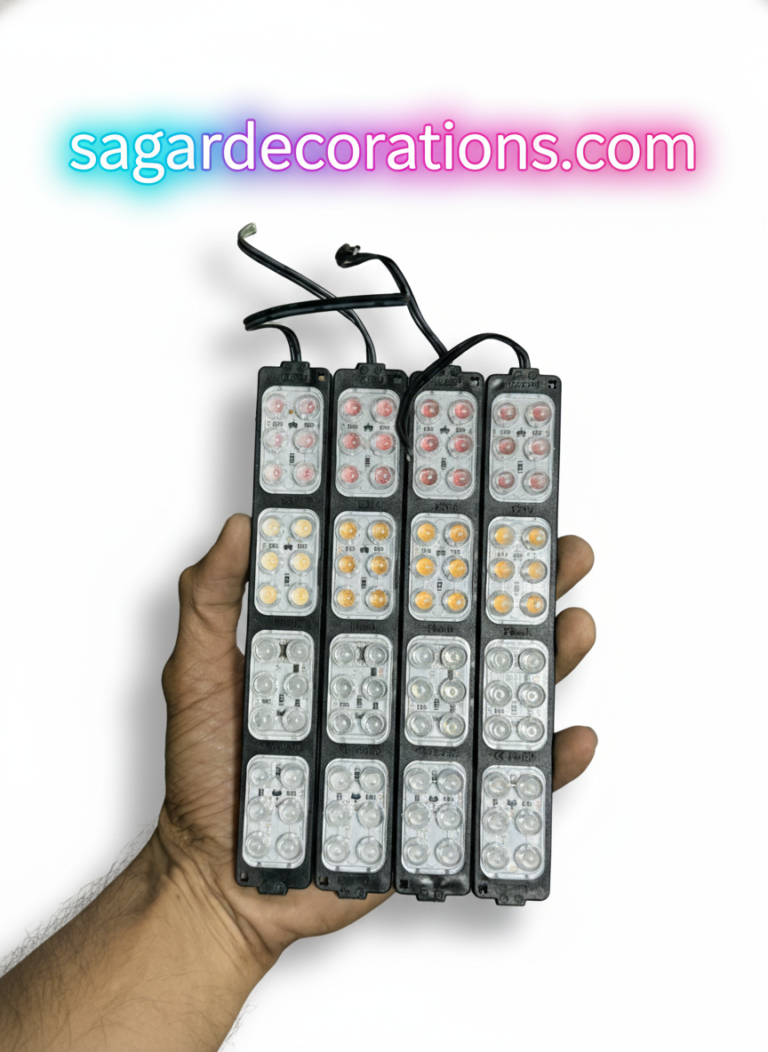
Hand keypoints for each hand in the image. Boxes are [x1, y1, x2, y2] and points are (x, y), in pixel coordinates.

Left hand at [158, 516, 596, 967]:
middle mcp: (395, 687)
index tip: (487, 504)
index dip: (452, 545)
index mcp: (351, 648)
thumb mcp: (196, 673)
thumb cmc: (206, 776)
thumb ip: (210, 598)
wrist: (222, 879)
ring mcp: (420, 742)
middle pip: (471, 628)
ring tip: (575, 627)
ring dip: (548, 659)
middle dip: (525, 588)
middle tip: (562, 554)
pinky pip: (503, 783)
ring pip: (499, 693)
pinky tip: (572, 739)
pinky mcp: (435, 803)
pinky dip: (545, 765)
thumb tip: (239, 525)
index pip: (411, 585)